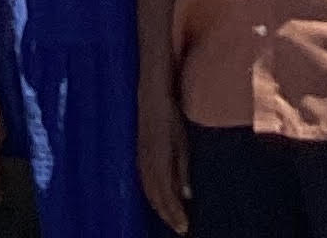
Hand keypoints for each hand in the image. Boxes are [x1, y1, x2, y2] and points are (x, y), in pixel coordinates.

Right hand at [138, 85, 190, 234]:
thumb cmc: (170, 119)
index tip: (184, 228)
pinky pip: (145, 184)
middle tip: (179, 229)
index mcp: (159, 163)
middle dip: (168, 216)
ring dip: (159, 209)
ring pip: (149, 193)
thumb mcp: (182, 144)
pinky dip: (152, 197)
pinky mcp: (139, 157)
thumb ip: (182, 171)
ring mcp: (141, 162)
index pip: (167, 196)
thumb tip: (186, 196)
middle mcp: (148, 166)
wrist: (151, 100)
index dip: (175, 214)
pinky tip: (157, 201)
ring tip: (170, 220)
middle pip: (156, 199)